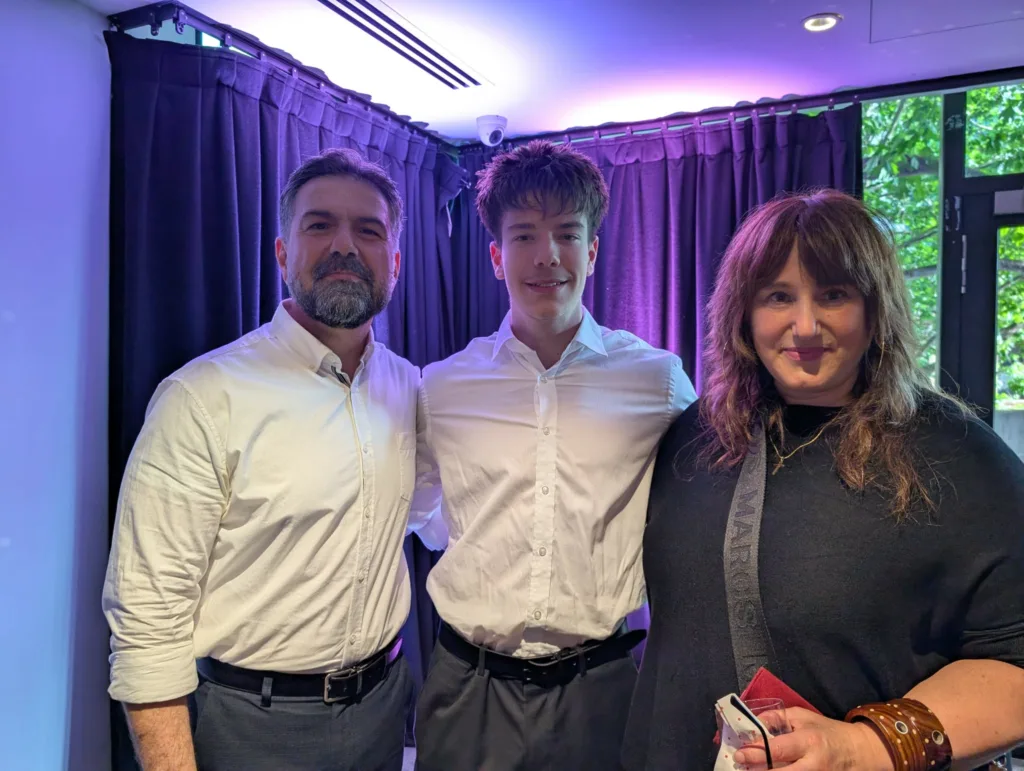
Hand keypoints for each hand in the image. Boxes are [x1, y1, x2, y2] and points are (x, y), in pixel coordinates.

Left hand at [732, 707, 892, 770]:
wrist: (860, 751)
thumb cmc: (828, 731)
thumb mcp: (803, 717)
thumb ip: (777, 718)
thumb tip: (753, 722)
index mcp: (809, 741)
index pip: (777, 750)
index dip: (756, 753)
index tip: (739, 752)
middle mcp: (814, 765)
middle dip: (757, 770)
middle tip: (741, 764)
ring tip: (752, 770)